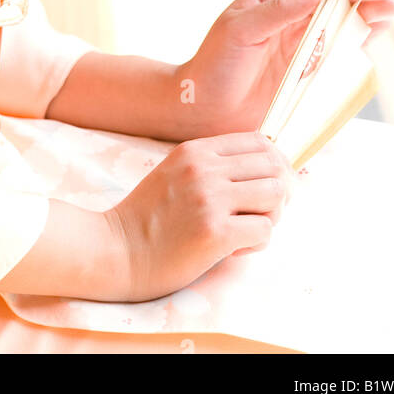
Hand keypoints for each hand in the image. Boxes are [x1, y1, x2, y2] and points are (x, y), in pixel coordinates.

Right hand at [104, 131, 294, 301]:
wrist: (115, 251)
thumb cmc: (148, 220)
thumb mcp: (175, 174)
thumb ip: (210, 167)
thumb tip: (264, 170)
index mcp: (196, 150)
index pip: (259, 142)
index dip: (274, 165)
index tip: (268, 188)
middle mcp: (205, 168)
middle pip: (273, 166)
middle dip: (278, 193)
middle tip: (261, 215)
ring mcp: (210, 198)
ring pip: (276, 194)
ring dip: (272, 216)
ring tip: (248, 231)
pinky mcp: (215, 232)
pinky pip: (265, 230)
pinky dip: (257, 243)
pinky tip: (233, 249)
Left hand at [176, 0, 393, 139]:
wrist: (206, 107)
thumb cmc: (216, 63)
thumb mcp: (239, 30)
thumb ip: (278, 12)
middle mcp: (292, 16)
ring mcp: (303, 42)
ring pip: (343, 20)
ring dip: (368, 12)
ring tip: (392, 5)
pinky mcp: (310, 69)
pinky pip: (341, 48)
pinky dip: (362, 38)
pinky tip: (379, 29)